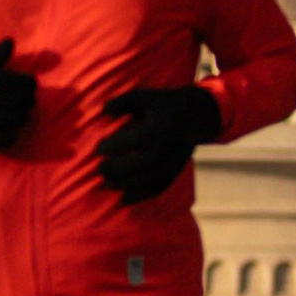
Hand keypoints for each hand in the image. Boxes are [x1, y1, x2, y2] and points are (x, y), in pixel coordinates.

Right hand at [0, 37, 36, 151]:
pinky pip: (5, 139)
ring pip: (14, 120)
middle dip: (28, 100)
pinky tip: (14, 129)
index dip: (28, 83)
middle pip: (18, 101)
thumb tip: (11, 40)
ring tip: (24, 114)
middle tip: (30, 100)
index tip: (31, 84)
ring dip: (23, 117)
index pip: (16, 81)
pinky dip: (13, 135)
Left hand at [98, 83, 220, 204]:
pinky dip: (140, 196)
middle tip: (101, 168)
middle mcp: (165, 147)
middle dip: (117, 168)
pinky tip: (124, 198)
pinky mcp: (174, 172)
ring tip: (109, 183)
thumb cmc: (163, 105)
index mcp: (157, 128)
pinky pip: (157, 188)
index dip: (114, 145)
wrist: (196, 116)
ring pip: (148, 179)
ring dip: (125, 184)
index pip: (133, 140)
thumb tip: (103, 110)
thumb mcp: (144, 97)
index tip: (100, 148)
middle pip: (139, 163)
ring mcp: (171, 162)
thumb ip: (123, 102)